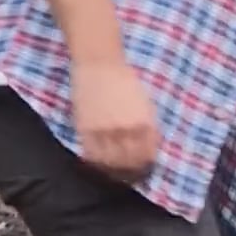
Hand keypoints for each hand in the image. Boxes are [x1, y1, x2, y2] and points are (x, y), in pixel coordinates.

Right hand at [69, 60, 160, 182]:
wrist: (100, 63)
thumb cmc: (125, 80)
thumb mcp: (145, 103)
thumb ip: (147, 126)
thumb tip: (148, 148)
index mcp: (145, 122)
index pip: (147, 154)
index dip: (146, 164)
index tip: (143, 167)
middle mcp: (127, 129)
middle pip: (130, 161)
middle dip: (131, 169)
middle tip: (128, 172)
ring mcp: (105, 130)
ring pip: (110, 162)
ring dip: (113, 169)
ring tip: (113, 170)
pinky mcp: (86, 129)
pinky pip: (92, 154)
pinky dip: (96, 162)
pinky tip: (98, 162)